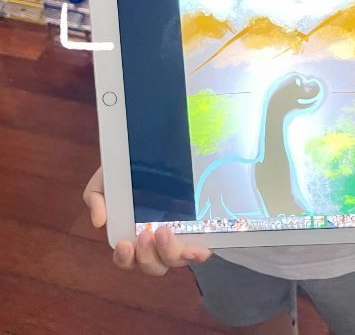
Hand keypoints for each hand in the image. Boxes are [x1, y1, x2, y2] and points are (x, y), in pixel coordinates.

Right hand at [82, 165, 211, 274]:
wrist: (153, 147)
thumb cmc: (127, 170)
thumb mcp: (105, 180)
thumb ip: (95, 197)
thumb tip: (99, 221)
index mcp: (132, 236)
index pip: (128, 259)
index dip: (125, 259)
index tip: (124, 244)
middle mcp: (156, 242)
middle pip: (153, 265)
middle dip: (147, 256)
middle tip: (145, 234)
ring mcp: (177, 237)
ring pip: (174, 259)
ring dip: (169, 252)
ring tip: (164, 232)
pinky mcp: (197, 228)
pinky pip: (199, 247)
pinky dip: (199, 253)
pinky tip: (200, 250)